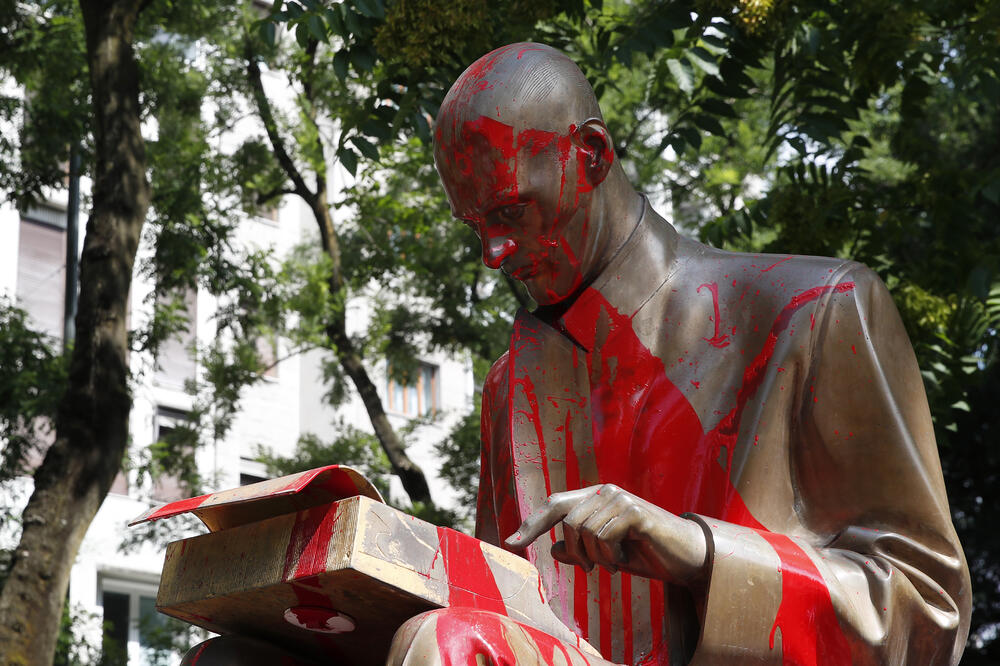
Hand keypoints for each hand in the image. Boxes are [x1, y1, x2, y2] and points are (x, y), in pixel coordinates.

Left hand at [504, 484, 707, 583]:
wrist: (685, 558)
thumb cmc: (645, 554)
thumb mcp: (606, 557)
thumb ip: (581, 550)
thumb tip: (553, 549)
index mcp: (595, 498)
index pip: (555, 505)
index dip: (532, 524)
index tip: (510, 542)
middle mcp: (605, 491)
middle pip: (567, 523)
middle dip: (576, 554)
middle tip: (594, 569)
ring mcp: (620, 498)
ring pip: (583, 531)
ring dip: (597, 558)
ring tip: (615, 564)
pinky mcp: (634, 511)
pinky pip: (603, 536)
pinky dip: (610, 557)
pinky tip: (625, 560)